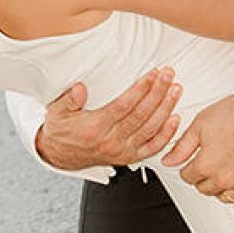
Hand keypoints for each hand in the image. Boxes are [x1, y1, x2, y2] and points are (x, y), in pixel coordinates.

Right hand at [34, 68, 182, 172]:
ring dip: (166, 108)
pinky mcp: (129, 158)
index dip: (140, 89)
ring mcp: (122, 151)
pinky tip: (175, 119)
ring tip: (176, 90)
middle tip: (169, 75)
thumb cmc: (62, 132)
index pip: (123, 106)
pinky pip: (153, 148)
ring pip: (150, 129)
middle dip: (158, 92)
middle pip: (141, 115)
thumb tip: (79, 89)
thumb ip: (68, 100)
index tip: (152, 74)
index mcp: (95, 128)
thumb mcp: (57, 113)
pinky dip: (166, 135)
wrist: (61, 156)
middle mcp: (111, 141)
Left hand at [164, 80, 233, 210]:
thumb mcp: (201, 124)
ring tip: (224, 174)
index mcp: (207, 165)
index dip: (188, 167)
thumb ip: (182, 146)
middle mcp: (224, 179)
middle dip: (204, 177)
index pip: (187, 177)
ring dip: (221, 188)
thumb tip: (168, 161)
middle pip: (205, 188)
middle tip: (210, 164)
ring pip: (224, 197)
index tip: (193, 162)